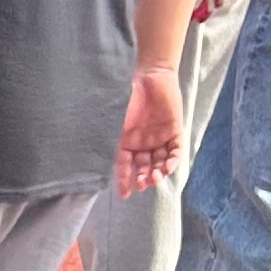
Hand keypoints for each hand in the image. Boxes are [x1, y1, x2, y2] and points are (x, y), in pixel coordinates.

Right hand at [116, 61, 182, 197]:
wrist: (151, 76)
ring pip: (159, 162)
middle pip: (143, 167)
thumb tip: (95, 158)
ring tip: (155, 178)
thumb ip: (110, 137)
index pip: (124, 166)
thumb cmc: (129, 96)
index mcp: (126, 142)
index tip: (124, 194)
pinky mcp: (174, 131)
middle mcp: (142, 144)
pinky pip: (175, 151)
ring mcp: (159, 138)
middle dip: (143, 178)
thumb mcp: (115, 119)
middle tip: (142, 184)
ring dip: (157, 173)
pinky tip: (167, 167)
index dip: (123, 181)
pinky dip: (172, 161)